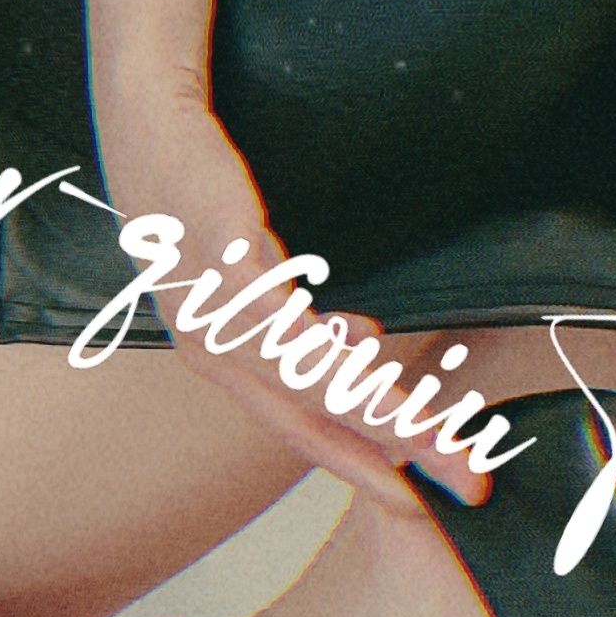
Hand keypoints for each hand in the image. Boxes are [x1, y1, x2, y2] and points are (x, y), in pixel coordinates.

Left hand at [94, 79, 486, 509]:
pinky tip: (362, 350)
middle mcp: (209, 341)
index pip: (300, 427)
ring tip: (433, 427)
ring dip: (376, 404)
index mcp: (221, 353)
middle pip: (313, 412)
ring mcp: (209, 297)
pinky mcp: (214, 244)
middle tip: (466, 475)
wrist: (148, 115)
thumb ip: (300, 315)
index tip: (422, 501)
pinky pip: (270, 308)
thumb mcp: (252, 267)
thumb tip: (366, 345)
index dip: (363, 466)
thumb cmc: (196, 191)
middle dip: (395, 448)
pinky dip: (316, 339)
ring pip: (302, 371)